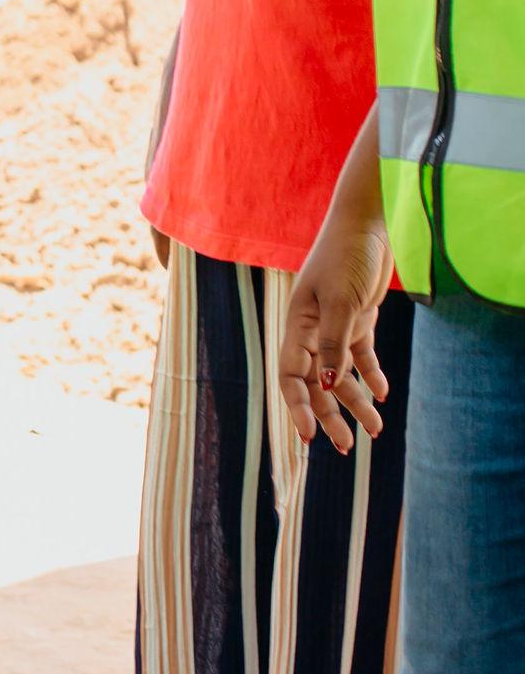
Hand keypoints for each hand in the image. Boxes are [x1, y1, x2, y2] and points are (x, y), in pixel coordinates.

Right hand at [277, 206, 393, 452]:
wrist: (367, 226)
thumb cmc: (346, 258)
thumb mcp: (342, 303)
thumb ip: (333, 344)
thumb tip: (325, 386)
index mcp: (297, 326)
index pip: (290, 375)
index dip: (297, 407)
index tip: (308, 436)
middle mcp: (310, 331)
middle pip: (315, 383)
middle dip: (330, 415)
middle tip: (347, 447)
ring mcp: (333, 326)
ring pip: (340, 375)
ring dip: (355, 402)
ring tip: (375, 429)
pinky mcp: (357, 320)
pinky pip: (360, 357)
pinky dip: (371, 376)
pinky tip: (383, 394)